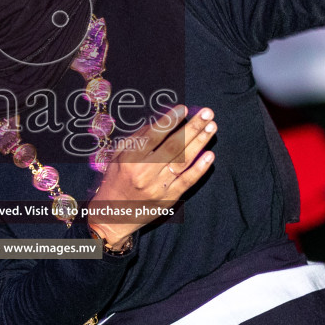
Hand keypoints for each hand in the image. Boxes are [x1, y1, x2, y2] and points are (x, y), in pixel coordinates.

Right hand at [86, 105, 216, 248]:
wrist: (113, 216)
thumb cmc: (115, 181)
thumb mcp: (117, 157)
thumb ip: (137, 139)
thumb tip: (159, 122)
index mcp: (130, 160)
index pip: (153, 135)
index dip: (170, 121)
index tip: (184, 109)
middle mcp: (144, 173)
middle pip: (173, 146)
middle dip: (192, 127)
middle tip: (207, 113)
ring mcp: (158, 187)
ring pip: (183, 161)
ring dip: (200, 142)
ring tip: (211, 127)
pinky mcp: (168, 199)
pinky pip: (187, 181)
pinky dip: (199, 168)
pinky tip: (209, 155)